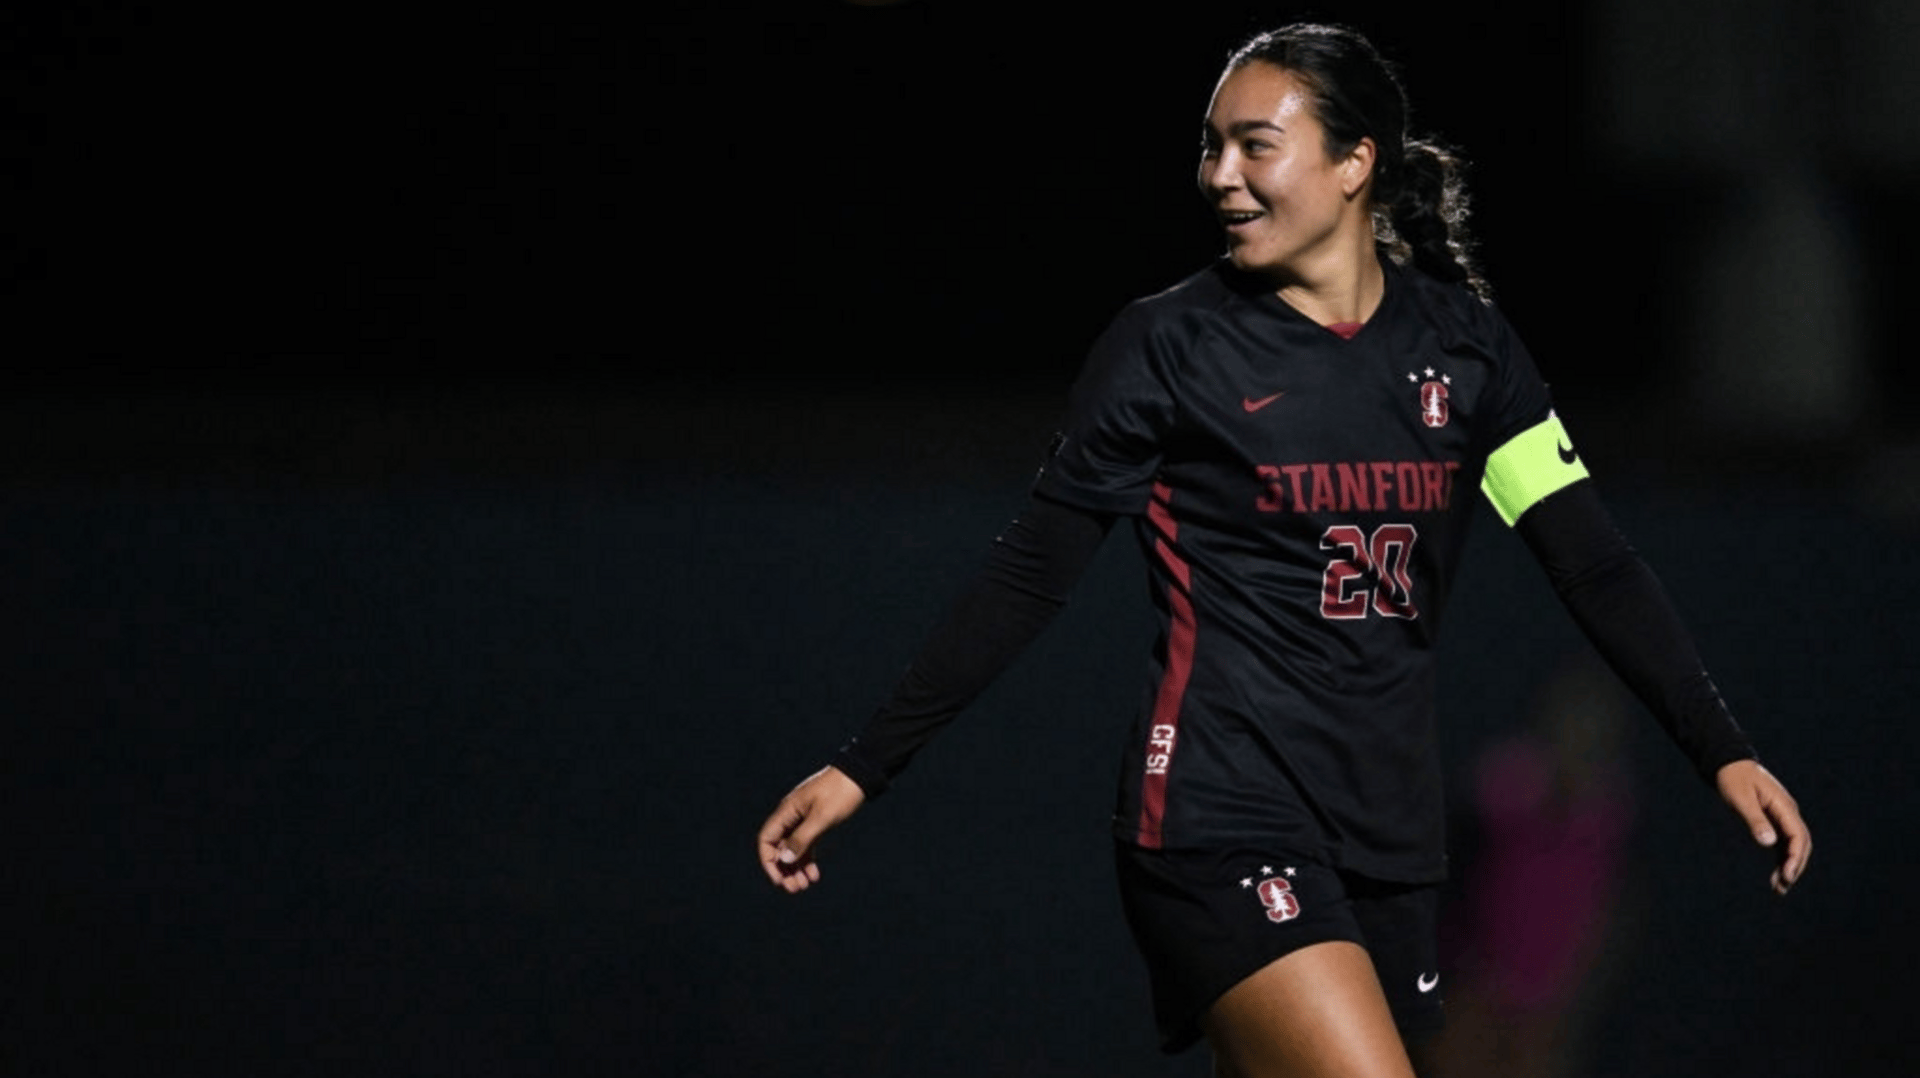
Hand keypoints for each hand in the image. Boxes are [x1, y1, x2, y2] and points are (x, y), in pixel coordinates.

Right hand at [756, 765, 866, 892]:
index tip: (778, 879)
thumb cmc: (840, 793)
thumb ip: (802, 838)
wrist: (860, 775)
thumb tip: (784, 858)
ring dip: (796, 868)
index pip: (767, 839)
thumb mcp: (822, 817)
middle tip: (794, 889)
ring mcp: (803, 819)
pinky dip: (808, 860)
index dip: (769, 861)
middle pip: (779, 847)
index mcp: (787, 811)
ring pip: (793, 849)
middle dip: (784, 869)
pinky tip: (814, 875)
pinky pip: (806, 844)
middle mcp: (791, 816)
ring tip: (804, 886)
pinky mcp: (816, 822)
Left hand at [1715, 759, 1810, 894]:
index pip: (1798, 835)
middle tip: (1783, 886)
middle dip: (1795, 866)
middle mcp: (1787, 812)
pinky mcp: (1773, 820)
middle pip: (1800, 844)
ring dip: (1788, 866)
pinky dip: (1780, 859)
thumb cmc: (1733, 779)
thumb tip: (1769, 843)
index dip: (1795, 857)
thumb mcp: (1741, 798)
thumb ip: (1755, 819)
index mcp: (1784, 806)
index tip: (1787, 875)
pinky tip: (1775, 876)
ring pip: (1793, 846)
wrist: (1728, 763)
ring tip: (1779, 889)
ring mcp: (1782, 816)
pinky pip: (1783, 843)